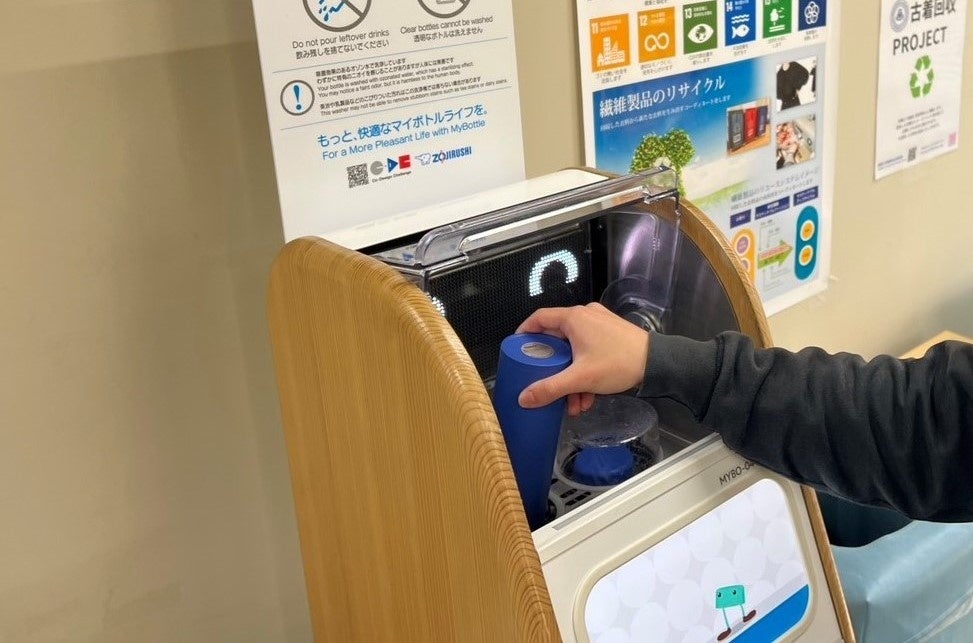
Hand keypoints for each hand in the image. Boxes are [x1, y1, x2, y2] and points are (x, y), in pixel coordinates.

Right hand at [515, 303, 649, 415]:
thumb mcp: (580, 378)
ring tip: (573, 402)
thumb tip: (524, 398)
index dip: (525, 332)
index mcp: (574, 318)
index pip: (539, 318)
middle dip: (553, 368)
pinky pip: (588, 352)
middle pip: (557, 340)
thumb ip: (550, 388)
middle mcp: (585, 316)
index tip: (517, 347)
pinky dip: (584, 372)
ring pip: (574, 350)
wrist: (657, 364)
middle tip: (546, 383)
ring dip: (570, 377)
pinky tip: (587, 397)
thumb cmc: (619, 363)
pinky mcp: (611, 336)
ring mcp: (599, 325)